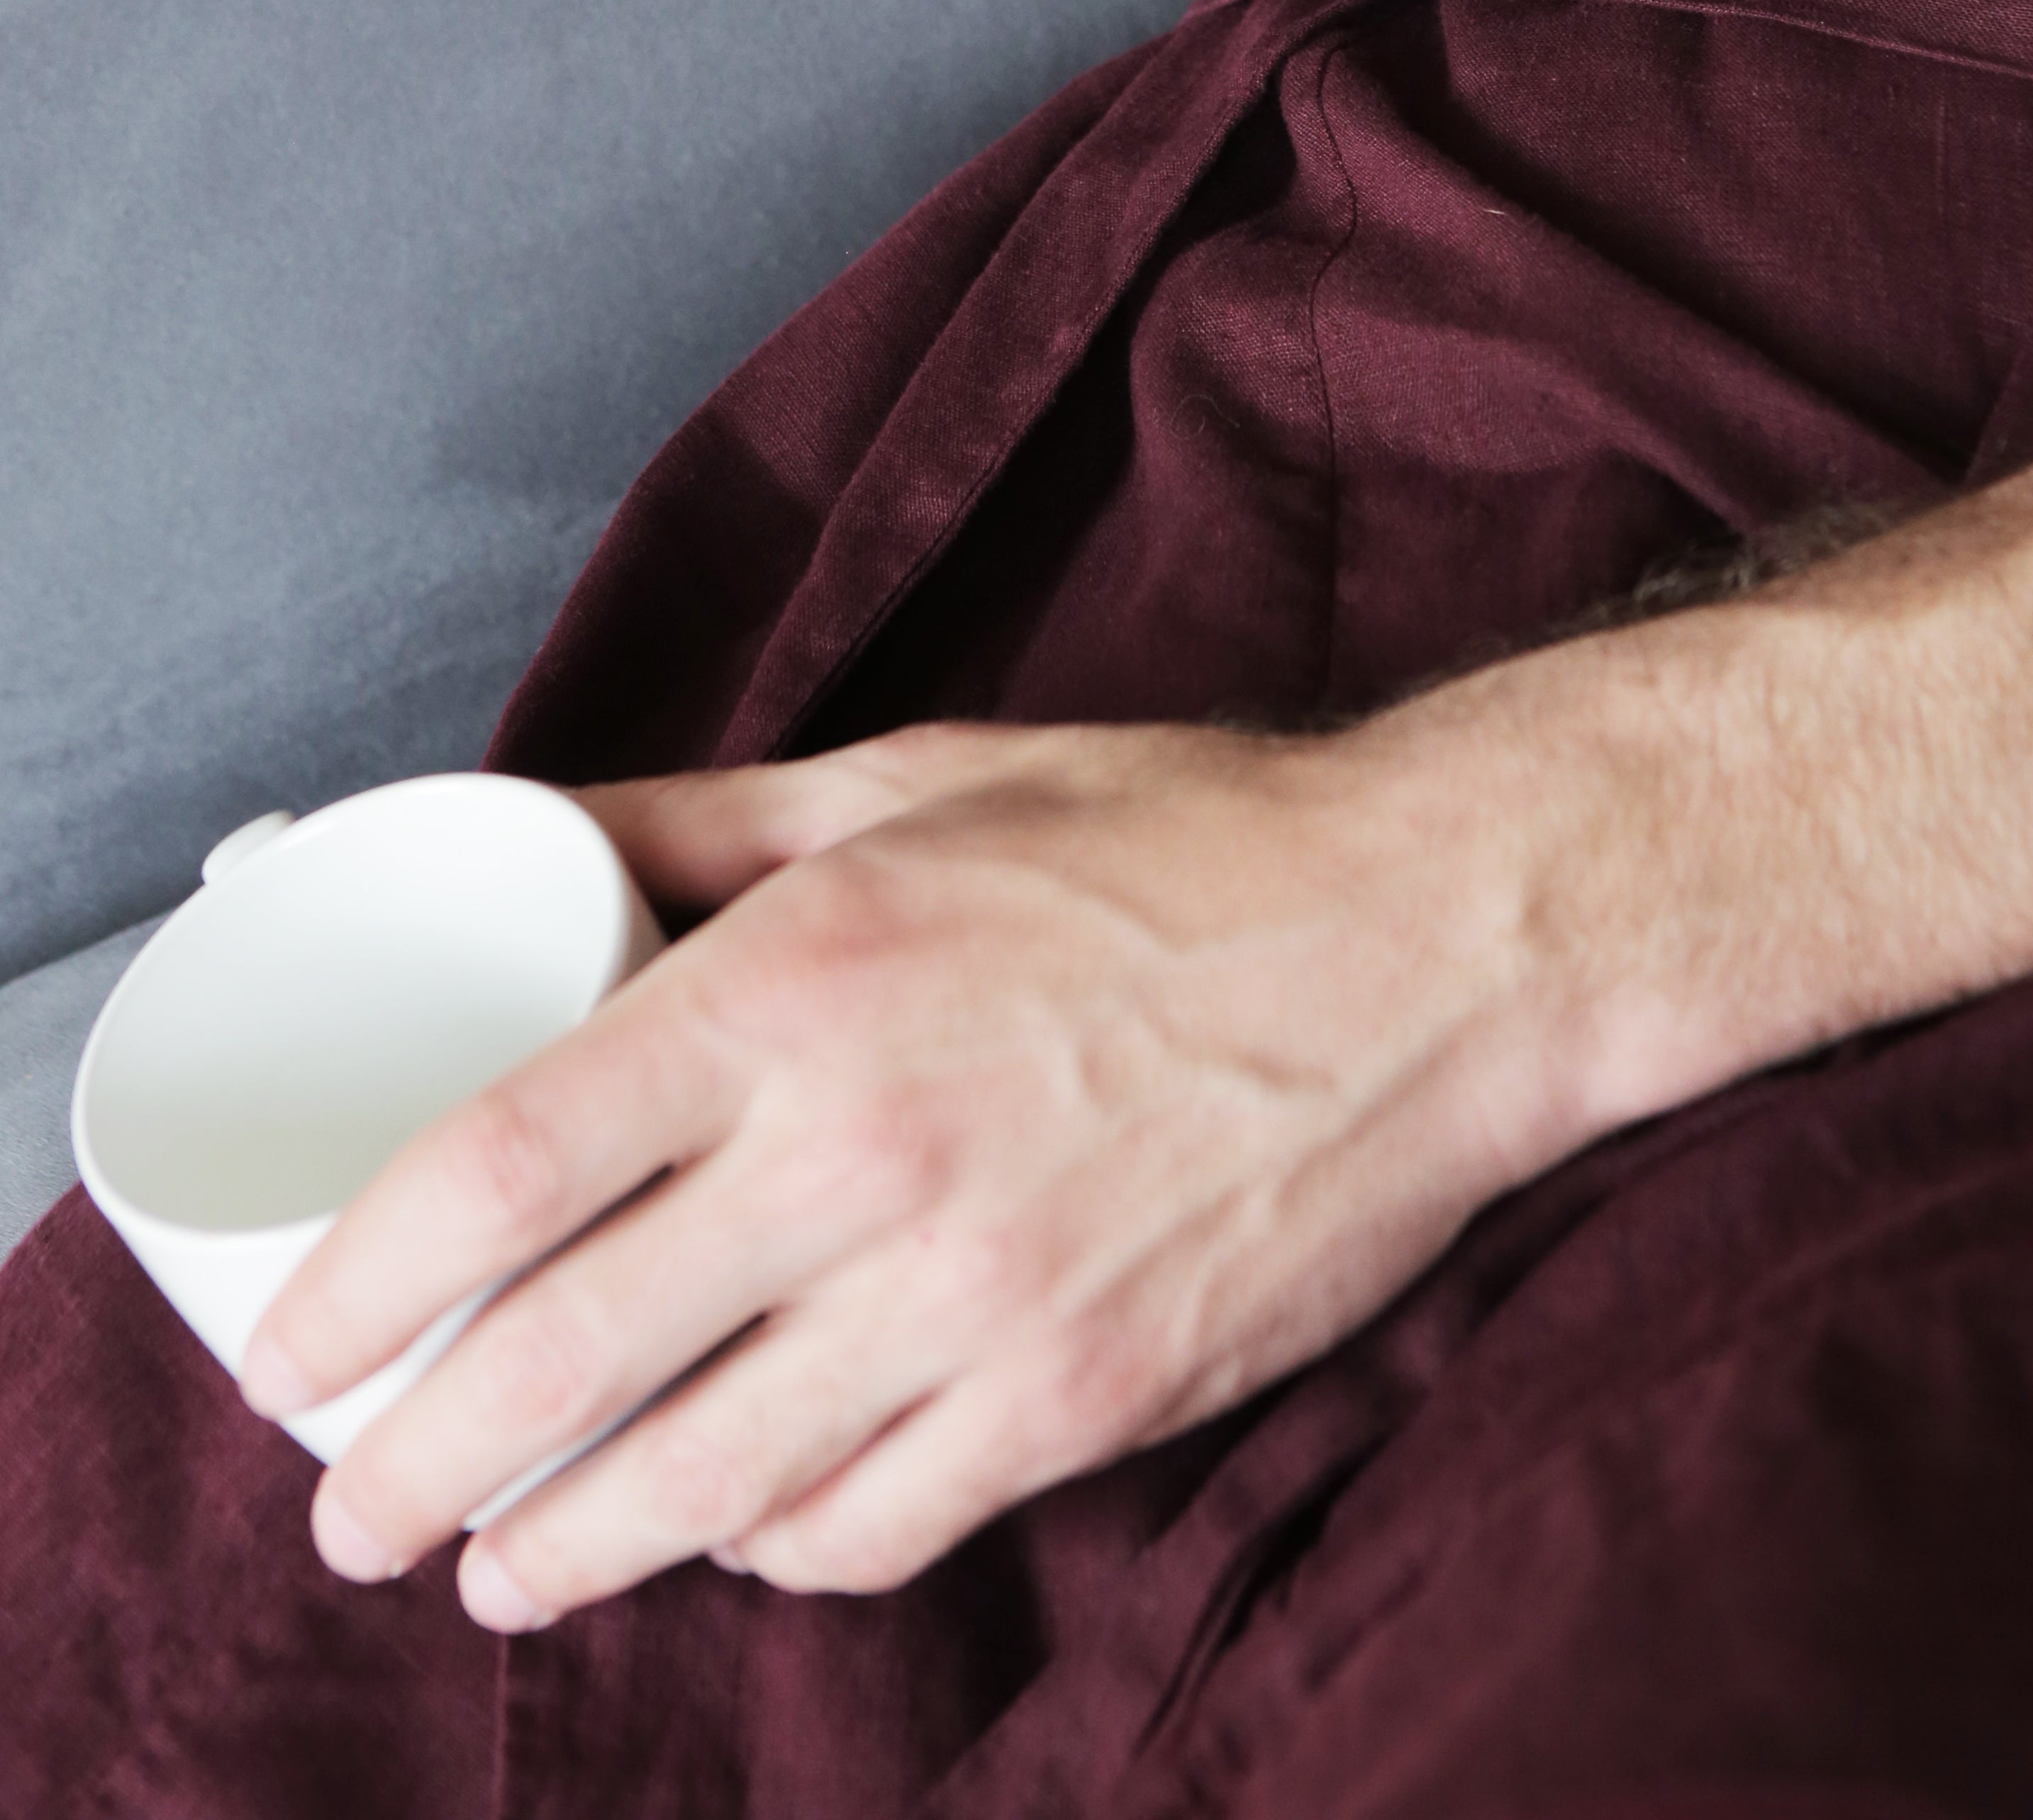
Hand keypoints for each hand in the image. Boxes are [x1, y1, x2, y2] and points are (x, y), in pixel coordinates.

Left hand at [240, 717, 1571, 1625]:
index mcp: (800, 981)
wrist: (1432, 937)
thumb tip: (531, 831)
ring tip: (503, 1564)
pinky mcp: (1077, 1395)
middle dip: (416, 1469)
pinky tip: (731, 1532)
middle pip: (560, 1362)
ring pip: (696, 1483)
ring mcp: (974, 1295)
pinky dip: (769, 1550)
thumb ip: (704, 818)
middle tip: (356, 1513)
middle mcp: (862, 1150)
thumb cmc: (1179, 839)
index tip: (293, 1351)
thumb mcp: (923, 775)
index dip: (364, 1280)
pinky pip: (866, 1524)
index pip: (500, 1162)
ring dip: (562, 1548)